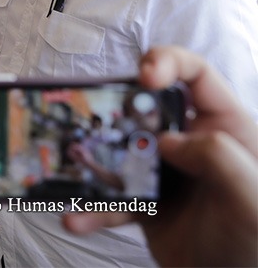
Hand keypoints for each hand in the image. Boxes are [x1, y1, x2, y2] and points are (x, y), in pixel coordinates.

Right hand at [63, 47, 257, 266]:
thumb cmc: (257, 246)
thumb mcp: (251, 197)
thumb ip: (218, 158)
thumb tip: (166, 140)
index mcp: (225, 128)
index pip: (196, 75)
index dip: (168, 63)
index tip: (144, 76)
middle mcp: (192, 144)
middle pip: (145, 107)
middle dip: (114, 109)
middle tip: (97, 121)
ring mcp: (166, 173)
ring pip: (120, 151)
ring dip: (92, 160)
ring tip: (71, 167)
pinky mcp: (147, 202)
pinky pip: (112, 197)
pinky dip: (92, 208)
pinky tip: (78, 217)